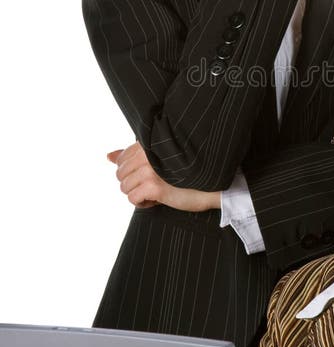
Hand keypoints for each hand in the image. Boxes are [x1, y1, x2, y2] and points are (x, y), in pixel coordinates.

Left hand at [107, 142, 221, 211]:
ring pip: (125, 187)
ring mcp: (149, 169)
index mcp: (148, 143)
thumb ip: (131, 156)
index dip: (132, 172)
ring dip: (139, 193)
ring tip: (157, 191)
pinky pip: (132, 198)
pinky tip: (157, 199)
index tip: (149, 174)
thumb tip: (108, 155)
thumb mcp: (157, 160)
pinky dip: (143, 203)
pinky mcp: (153, 186)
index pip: (122, 158)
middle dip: (134, 183)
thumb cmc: (187, 173)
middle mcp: (147, 153)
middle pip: (120, 174)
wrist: (212, 187)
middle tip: (154, 184)